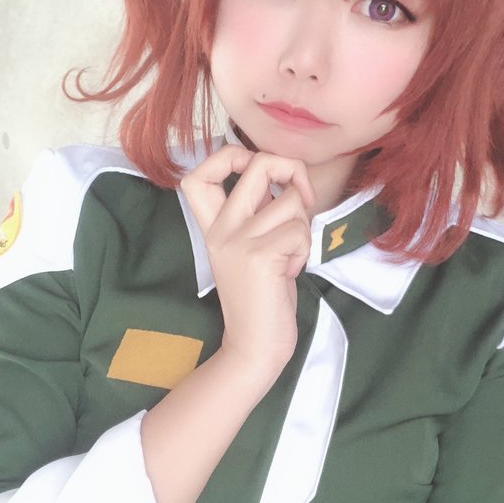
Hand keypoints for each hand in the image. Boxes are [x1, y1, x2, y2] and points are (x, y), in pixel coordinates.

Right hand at [181, 147, 315, 379]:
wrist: (254, 347)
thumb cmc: (262, 299)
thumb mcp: (251, 248)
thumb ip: (258, 215)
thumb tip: (283, 178)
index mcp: (213, 227)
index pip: (198, 174)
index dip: (229, 155)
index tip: (257, 170)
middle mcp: (220, 229)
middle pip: (258, 164)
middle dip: (293, 171)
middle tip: (302, 198)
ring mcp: (238, 241)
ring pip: (291, 201)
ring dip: (303, 227)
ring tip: (290, 255)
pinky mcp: (260, 256)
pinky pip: (299, 230)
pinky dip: (305, 250)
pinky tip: (290, 272)